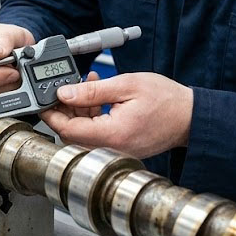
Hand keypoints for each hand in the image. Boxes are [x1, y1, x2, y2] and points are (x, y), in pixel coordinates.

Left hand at [40, 72, 192, 158]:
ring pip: (83, 134)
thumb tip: (64, 94)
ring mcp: (116, 150)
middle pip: (72, 134)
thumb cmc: (166, 100)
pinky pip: (97, 135)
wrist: (190, 117)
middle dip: (65, 110)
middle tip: (66, 88)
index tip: (44, 100)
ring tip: (88, 86)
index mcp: (112, 134)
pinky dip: (92, 116)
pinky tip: (98, 97)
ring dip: (79, 111)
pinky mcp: (120, 148)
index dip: (52, 114)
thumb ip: (92, 91)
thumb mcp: (126, 85)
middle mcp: (112, 148)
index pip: (67, 130)